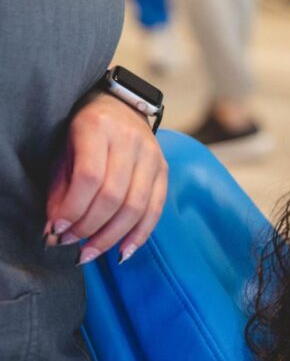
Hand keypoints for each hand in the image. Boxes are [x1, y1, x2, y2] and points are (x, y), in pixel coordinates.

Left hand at [45, 91, 167, 264]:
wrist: (120, 108)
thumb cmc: (84, 133)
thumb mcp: (64, 151)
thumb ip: (61, 189)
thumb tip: (55, 231)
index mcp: (98, 128)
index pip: (90, 177)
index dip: (74, 208)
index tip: (58, 229)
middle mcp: (130, 141)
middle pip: (114, 196)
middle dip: (91, 227)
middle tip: (72, 245)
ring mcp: (152, 156)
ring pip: (136, 207)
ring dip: (112, 236)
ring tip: (91, 252)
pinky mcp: (164, 171)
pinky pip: (155, 210)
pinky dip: (139, 235)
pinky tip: (123, 252)